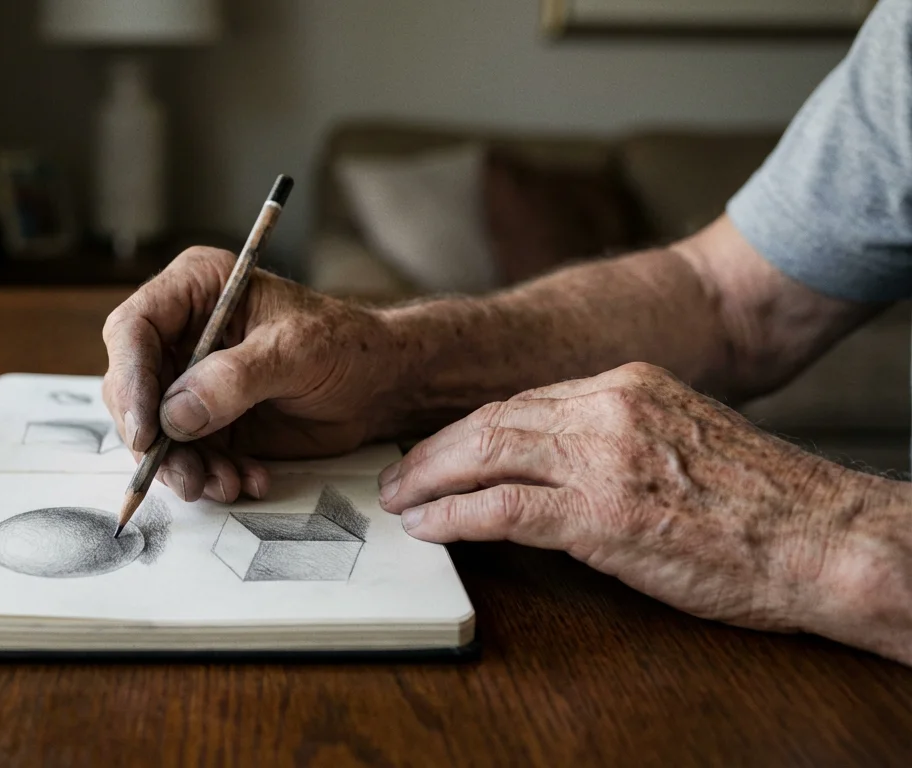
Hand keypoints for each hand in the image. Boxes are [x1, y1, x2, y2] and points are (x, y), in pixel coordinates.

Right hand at [103, 247, 400, 503]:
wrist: (380, 384)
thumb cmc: (346, 345)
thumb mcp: (295, 352)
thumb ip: (234, 379)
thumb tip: (174, 415)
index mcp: (195, 289)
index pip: (133, 330)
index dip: (131, 382)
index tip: (146, 432)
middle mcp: (182, 332)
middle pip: (133, 388)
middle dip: (155, 440)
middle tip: (186, 476)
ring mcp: (191, 379)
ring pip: (155, 431)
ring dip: (184, 466)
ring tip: (226, 484)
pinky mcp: (208, 420)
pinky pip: (187, 455)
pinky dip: (210, 475)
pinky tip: (248, 479)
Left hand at [377, 362, 911, 662]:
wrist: (822, 538)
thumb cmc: (763, 505)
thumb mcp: (685, 437)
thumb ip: (621, 434)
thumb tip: (560, 459)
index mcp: (628, 384)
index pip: (523, 401)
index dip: (470, 428)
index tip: (441, 448)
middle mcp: (609, 407)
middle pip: (492, 420)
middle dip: (434, 449)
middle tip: (397, 474)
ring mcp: (603, 458)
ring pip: (486, 454)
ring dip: (429, 479)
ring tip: (399, 499)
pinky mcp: (601, 514)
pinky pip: (502, 509)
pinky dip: (454, 517)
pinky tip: (429, 527)